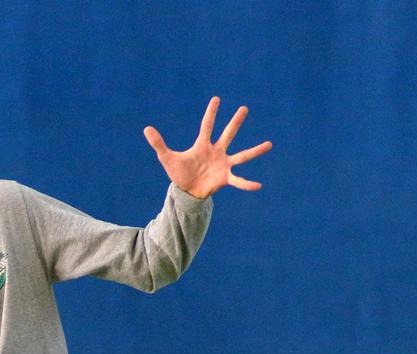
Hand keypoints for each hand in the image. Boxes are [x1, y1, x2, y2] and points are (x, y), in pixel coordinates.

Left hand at [143, 97, 272, 198]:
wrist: (186, 191)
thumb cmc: (179, 173)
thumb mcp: (167, 158)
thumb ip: (158, 144)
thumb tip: (146, 128)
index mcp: (202, 145)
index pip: (207, 126)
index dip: (211, 113)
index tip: (217, 99)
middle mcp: (216, 152)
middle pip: (228, 134)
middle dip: (235, 122)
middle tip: (244, 108)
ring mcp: (223, 164)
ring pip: (242, 156)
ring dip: (255, 151)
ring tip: (269, 144)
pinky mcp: (225, 178)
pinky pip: (239, 180)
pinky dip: (247, 183)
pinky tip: (258, 185)